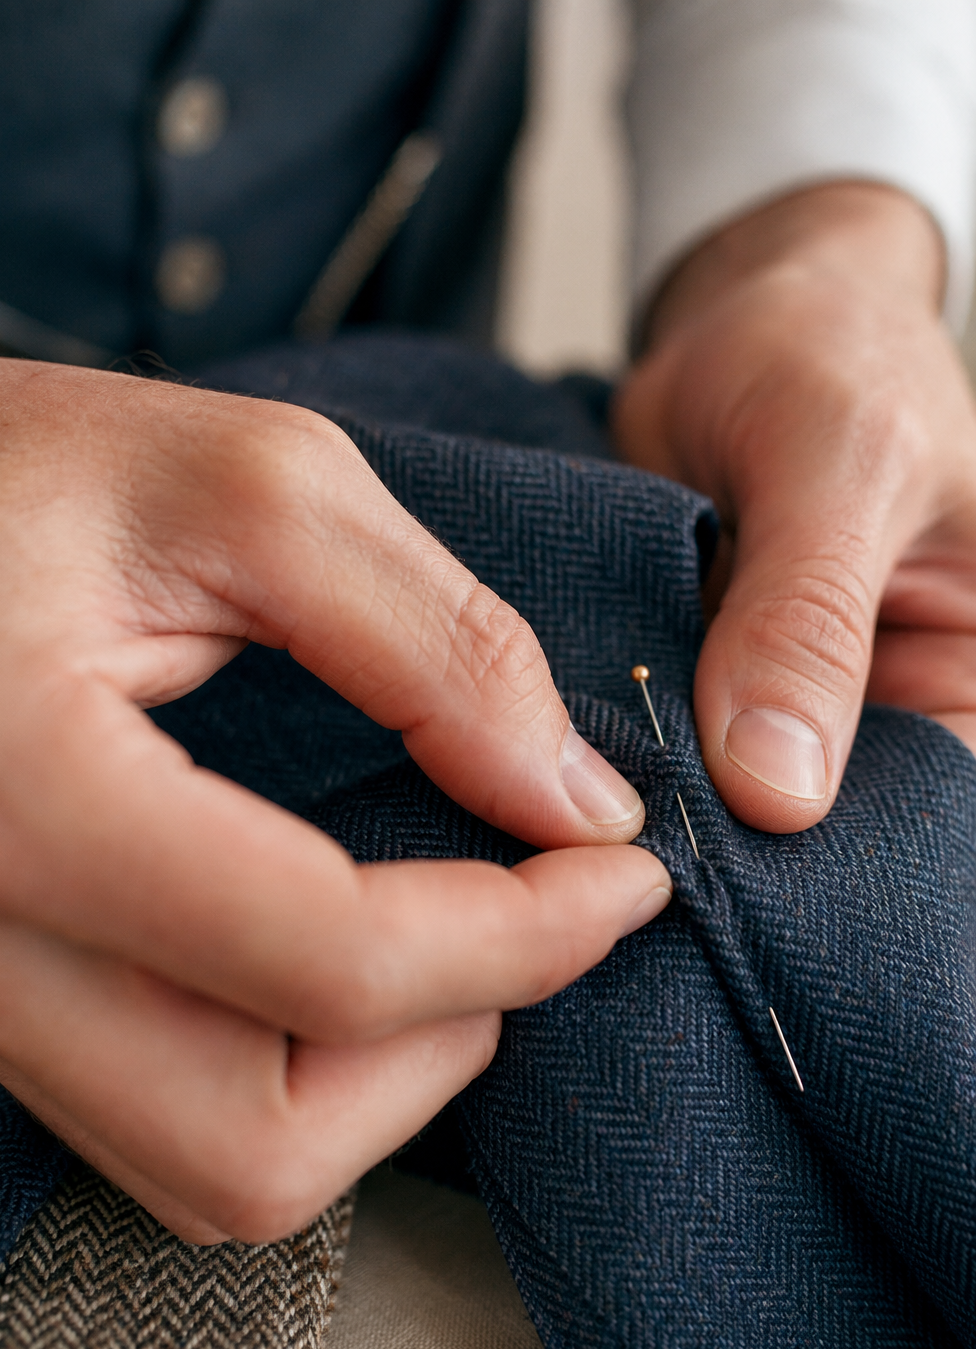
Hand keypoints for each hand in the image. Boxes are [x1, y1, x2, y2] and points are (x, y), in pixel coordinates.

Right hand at [0, 357, 670, 1241]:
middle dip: (444, 1044)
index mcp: (19, 793)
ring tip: (443, 936)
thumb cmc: (10, 469)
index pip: (327, 961)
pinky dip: (292, 1079)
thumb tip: (575, 803)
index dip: (521, 935)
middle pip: (260, 1144)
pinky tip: (337, 958)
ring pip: (210, 1171)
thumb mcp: (250, 488)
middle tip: (529, 918)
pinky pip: (161, 1128)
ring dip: (375, 1081)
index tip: (621, 869)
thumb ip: (436, 643)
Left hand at [613, 182, 975, 832]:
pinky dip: (634, 751)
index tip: (740, 865)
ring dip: (676, 797)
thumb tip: (779, 793)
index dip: (842, 855)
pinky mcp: (716, 690)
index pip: (932, 813)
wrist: (738, 317)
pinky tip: (581, 762)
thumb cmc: (834, 358)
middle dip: (746, 840)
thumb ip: (808, 621)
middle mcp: (902, 706)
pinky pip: (677, 746)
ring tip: (604, 806)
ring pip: (741, 795)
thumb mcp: (844, 468)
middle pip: (833, 827)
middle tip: (646, 850)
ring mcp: (802, 707)